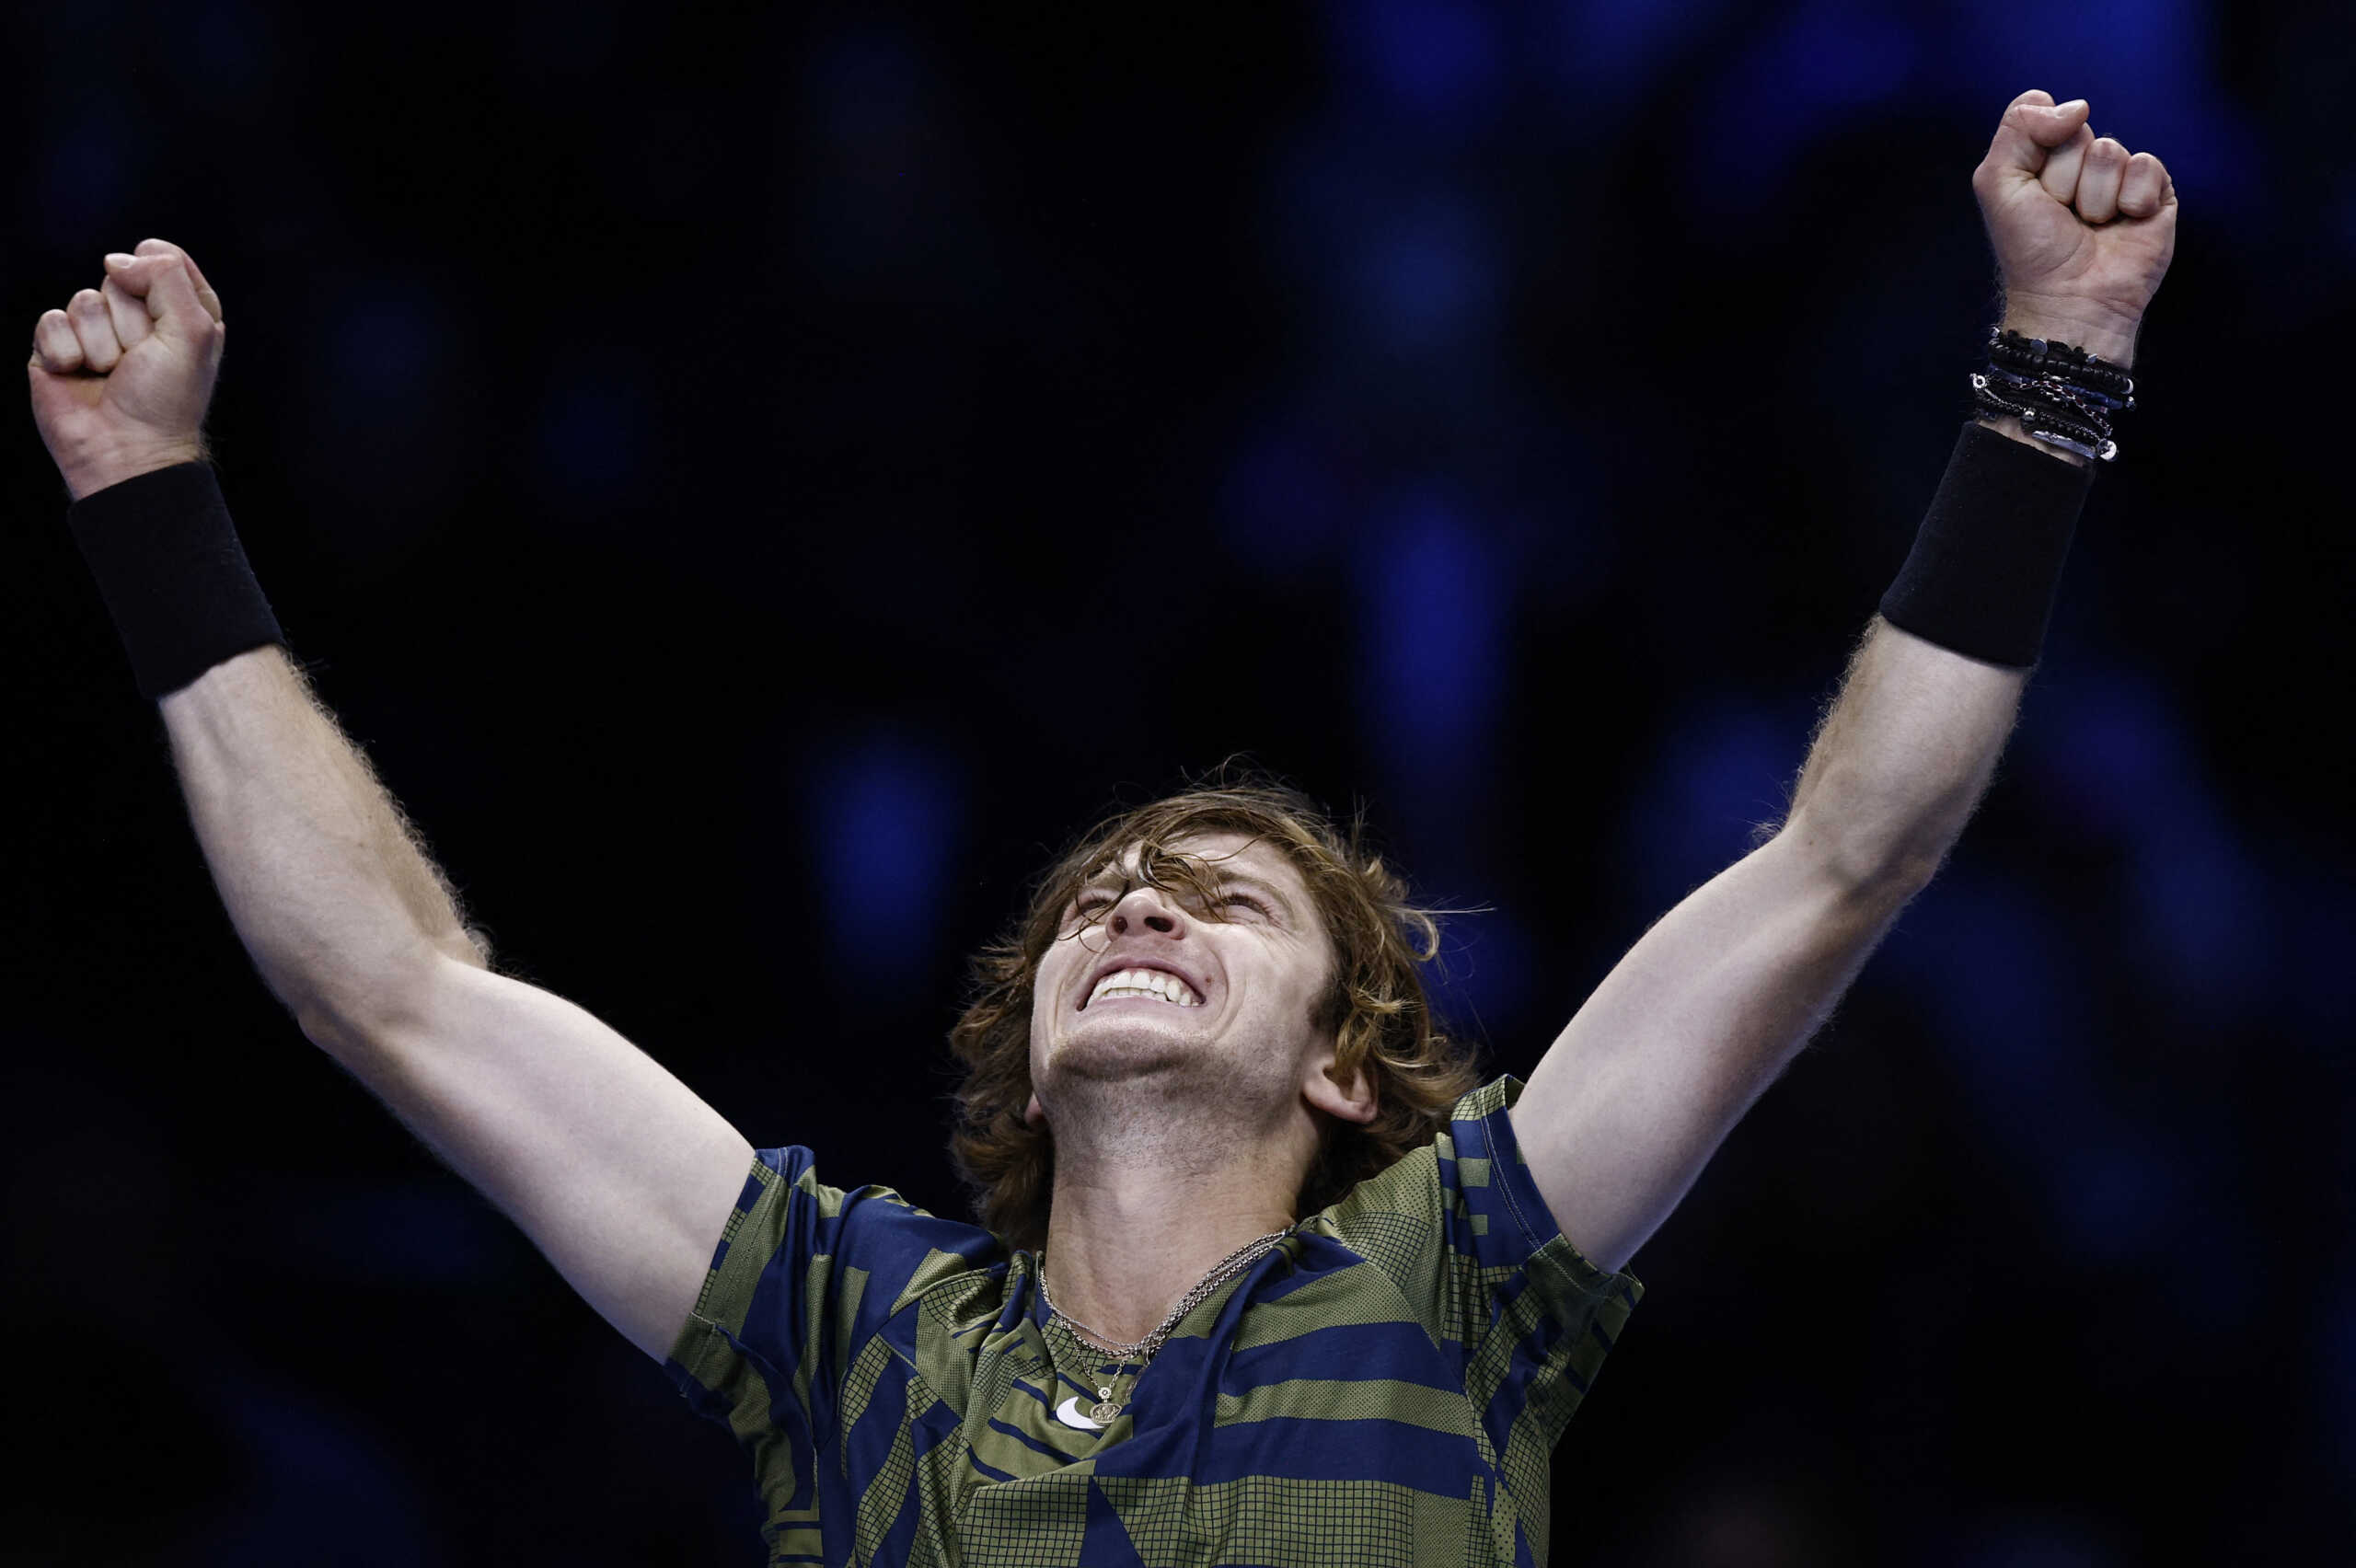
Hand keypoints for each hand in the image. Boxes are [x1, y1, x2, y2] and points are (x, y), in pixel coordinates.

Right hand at [27, 238, 226, 500]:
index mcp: (182, 313)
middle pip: (121, 278)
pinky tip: (78, 375)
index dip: (159, 278)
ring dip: (101, 343)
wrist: (126, 451)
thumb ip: (167, 277)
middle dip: (131, 322)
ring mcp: (95, 332)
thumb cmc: (166, 399)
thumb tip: (116, 260)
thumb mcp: (193, 332)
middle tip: (139, 362)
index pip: (165, 259)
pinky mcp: (57, 348)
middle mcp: (139, 319)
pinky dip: (66, 351)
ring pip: (84, 300)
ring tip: (112, 374)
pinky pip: (51, 321)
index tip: (165, 315)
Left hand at [1972, 90, 2177, 365]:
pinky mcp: (2156, 192)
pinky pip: (2146, 166)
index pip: (2043, 113)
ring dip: (2094, 197)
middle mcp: (2080, 164)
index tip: (2032, 188)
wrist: (2070, 297)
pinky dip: (2131, 199)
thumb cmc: (2031, 249)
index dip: (2036, 147)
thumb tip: (2078, 106)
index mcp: (2041, 159)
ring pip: (2110, 151)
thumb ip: (2018, 128)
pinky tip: (2124, 225)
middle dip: (2063, 179)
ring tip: (2091, 227)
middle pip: (2076, 133)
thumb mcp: (1998, 183)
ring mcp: (2119, 177)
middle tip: (2062, 217)